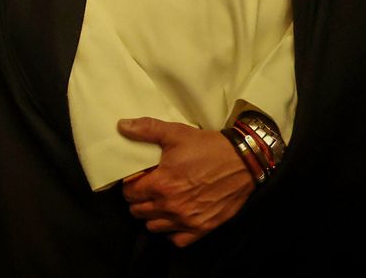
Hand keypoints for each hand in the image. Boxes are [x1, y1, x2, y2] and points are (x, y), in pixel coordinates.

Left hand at [118, 117, 253, 246]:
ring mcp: (187, 220)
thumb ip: (146, 129)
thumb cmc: (208, 148)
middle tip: (146, 190)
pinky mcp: (203, 228)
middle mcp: (171, 206)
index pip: (129, 193)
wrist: (243, 162)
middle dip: (138, 201)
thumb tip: (122, 125)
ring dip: (152, 216)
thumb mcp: (176, 133)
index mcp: (161, 184)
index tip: (136, 180)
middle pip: (138, 211)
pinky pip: (177, 240)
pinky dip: (172, 232)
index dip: (130, 185)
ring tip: (158, 204)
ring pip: (154, 227)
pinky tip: (174, 219)